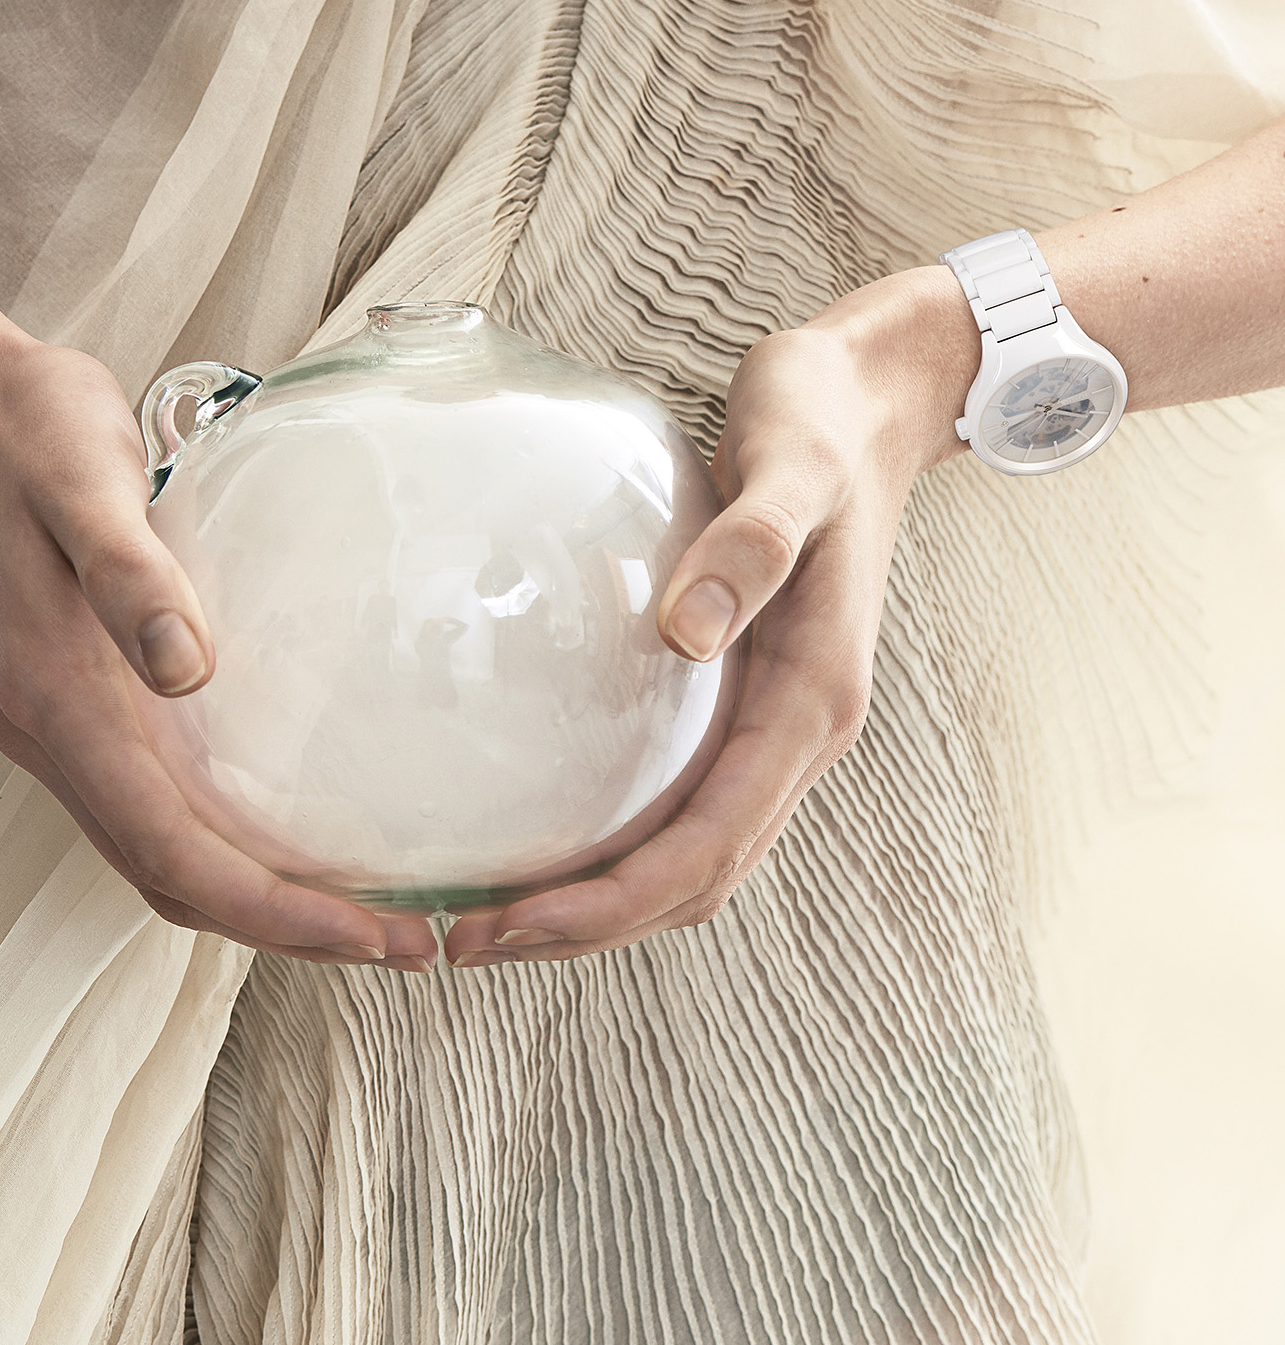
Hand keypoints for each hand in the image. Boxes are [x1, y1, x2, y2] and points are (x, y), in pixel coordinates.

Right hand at [0, 273, 437, 968]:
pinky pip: (156, 818)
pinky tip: (296, 844)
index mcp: (56, 702)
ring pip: (161, 863)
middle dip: (287, 930)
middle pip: (173, 883)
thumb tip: (187, 668)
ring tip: (368, 916)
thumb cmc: (33, 432)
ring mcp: (60, 735)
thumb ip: (131, 572)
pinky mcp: (80, 714)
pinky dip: (229, 857)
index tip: (372, 933)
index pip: (173, 850)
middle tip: (406, 945)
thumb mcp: (86, 476)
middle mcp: (52, 740)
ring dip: (261, 905)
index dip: (273, 908)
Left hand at [442, 267, 978, 967]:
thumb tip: (684, 630)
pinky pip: (678, 810)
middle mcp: (798, 738)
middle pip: (696, 884)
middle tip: (472, 942)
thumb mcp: (791, 465)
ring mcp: (771, 728)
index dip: (613, 904)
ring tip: (490, 916)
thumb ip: (748, 545)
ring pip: (690, 862)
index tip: (516, 922)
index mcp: (813, 704)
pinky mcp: (741, 706)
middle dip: (589, 929)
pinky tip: (538, 836)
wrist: (873, 402)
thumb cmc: (824, 425)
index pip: (709, 849)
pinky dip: (612, 848)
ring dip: (597, 906)